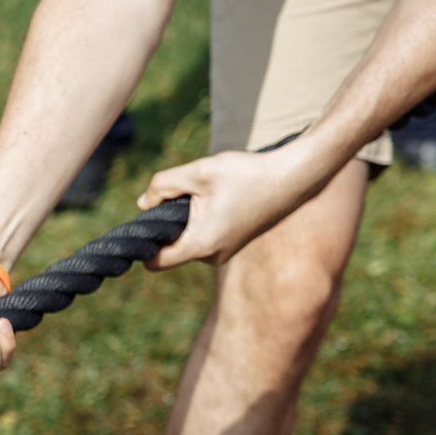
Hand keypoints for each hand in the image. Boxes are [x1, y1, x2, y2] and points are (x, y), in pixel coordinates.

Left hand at [138, 146, 324, 266]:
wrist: (293, 177)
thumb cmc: (246, 174)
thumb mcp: (197, 172)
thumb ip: (162, 186)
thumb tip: (142, 204)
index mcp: (201, 245)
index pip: (154, 262)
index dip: (143, 244)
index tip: (144, 223)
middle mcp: (212, 257)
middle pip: (170, 247)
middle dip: (169, 223)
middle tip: (186, 194)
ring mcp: (225, 253)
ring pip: (188, 240)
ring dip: (187, 219)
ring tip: (209, 194)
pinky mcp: (233, 245)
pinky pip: (204, 237)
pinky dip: (202, 220)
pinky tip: (220, 198)